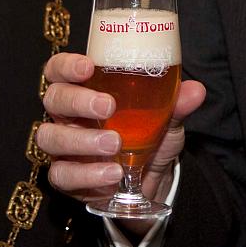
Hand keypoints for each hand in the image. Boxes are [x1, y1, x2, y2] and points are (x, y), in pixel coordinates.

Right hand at [37, 52, 206, 206]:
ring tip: (114, 144)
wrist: (150, 181)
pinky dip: (87, 175)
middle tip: (108, 107)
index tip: (88, 67)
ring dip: (81, 140)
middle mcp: (68, 117)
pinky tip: (112, 174)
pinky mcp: (66, 178)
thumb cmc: (148, 136)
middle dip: (77, 100)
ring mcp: (63, 148)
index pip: (59, 70)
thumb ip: (176, 105)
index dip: (66, 66)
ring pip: (50, 137)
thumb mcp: (165, 120)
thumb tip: (196, 90)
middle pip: (53, 99)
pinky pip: (62, 175)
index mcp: (84, 91)